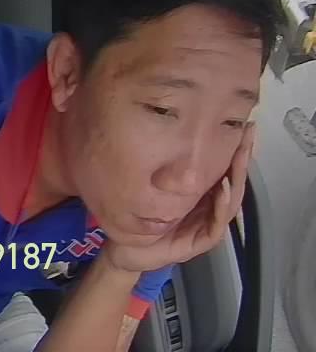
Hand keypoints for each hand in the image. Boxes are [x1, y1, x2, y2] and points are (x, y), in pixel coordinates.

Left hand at [101, 123, 254, 273]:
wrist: (125, 250)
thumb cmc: (137, 216)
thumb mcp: (147, 185)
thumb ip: (159, 166)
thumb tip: (165, 132)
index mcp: (200, 194)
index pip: (223, 167)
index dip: (234, 147)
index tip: (243, 124)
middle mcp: (208, 208)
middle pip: (232, 180)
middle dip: (241, 157)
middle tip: (249, 134)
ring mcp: (206, 225)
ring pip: (230, 200)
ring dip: (236, 178)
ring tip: (240, 155)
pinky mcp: (200, 242)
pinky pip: (215, 224)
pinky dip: (220, 206)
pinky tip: (222, 189)